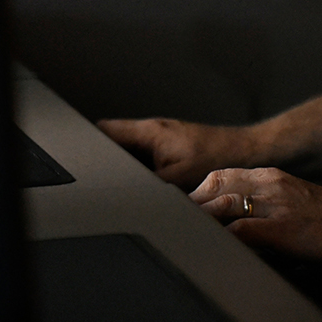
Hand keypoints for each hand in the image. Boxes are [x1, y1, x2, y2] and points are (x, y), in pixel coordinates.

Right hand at [96, 118, 246, 188]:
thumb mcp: (177, 178)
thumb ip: (147, 182)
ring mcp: (162, 137)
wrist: (245, 152)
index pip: (105, 129)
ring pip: (130, 148)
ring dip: (123, 162)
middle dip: (104, 155)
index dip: (88, 139)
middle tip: (98, 174)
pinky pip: (145, 155)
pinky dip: (140, 166)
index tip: (77, 151)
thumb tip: (126, 192)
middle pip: (114, 138)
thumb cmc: (218, 159)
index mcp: (149, 131)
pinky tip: (146, 182)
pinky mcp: (171, 146)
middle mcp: (153, 130)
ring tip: (123, 179)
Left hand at [189, 167, 321, 263]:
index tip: (187, 206)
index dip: (200, 191)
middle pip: (217, 185)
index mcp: (269, 175)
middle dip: (194, 203)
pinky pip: (244, 228)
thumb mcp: (290, 197)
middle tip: (180, 220)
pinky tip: (215, 243)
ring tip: (189, 232)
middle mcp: (269, 184)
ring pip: (225, 204)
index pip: (222, 175)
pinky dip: (225, 235)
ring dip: (203, 218)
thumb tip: (231, 214)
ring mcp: (275, 205)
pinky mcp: (282, 228)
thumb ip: (262, 198)